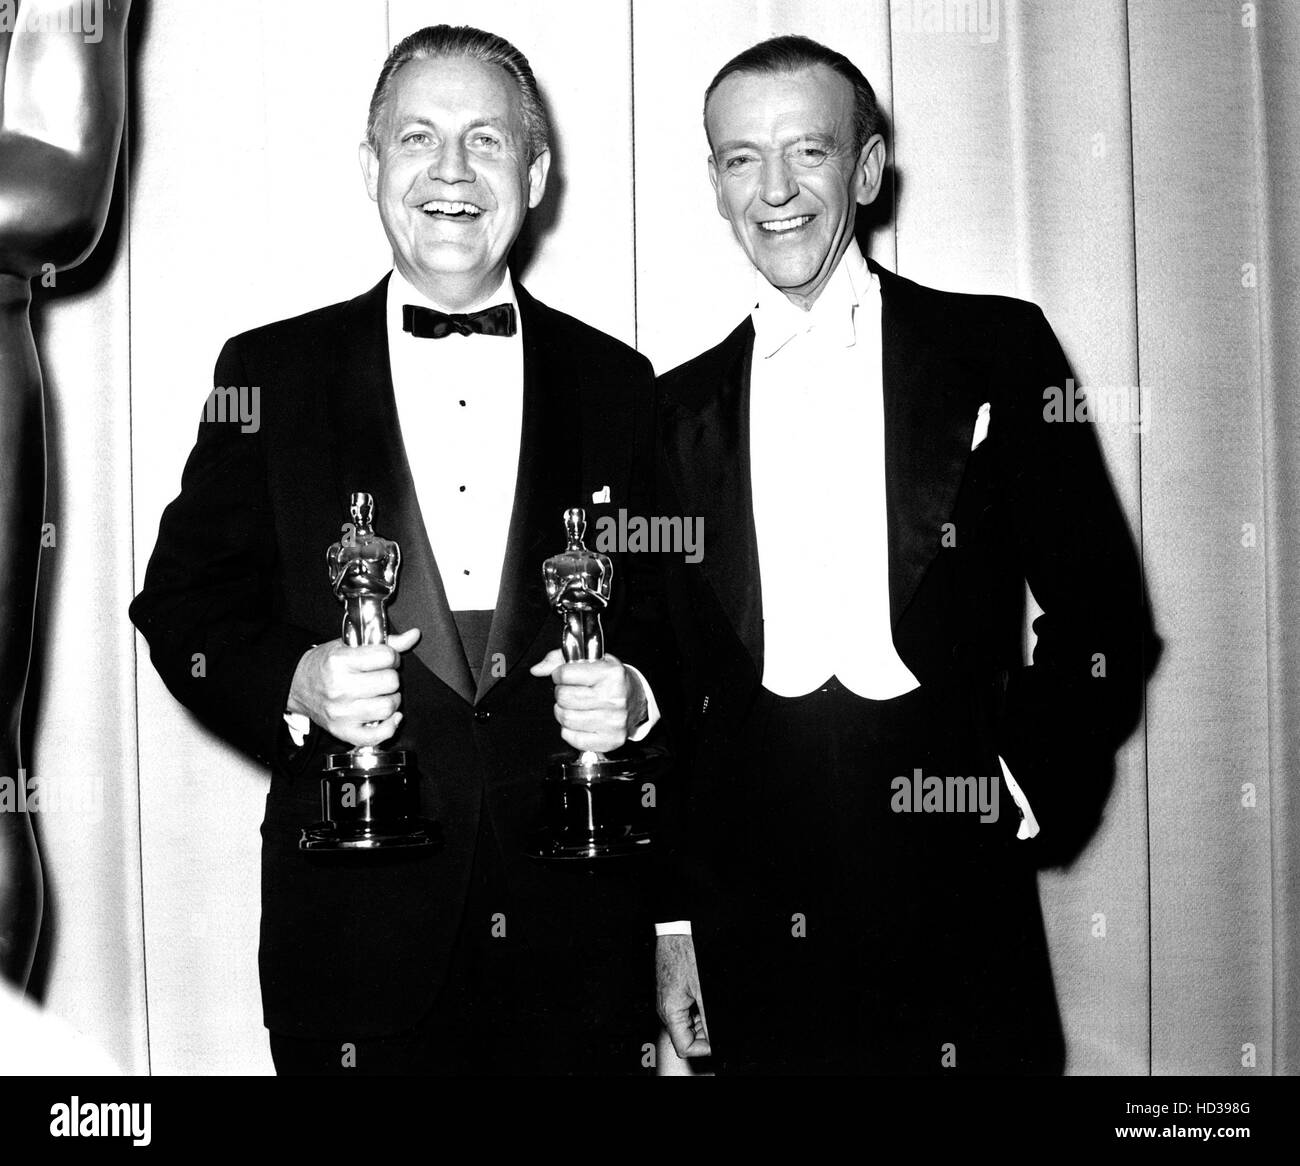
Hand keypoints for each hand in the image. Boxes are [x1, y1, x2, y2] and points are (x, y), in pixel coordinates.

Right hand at [286, 627, 419, 747]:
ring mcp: (342, 713)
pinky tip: (388, 716)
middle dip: (391, 677)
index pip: (386, 656)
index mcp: (340, 662)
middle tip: (381, 677)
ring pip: (388, 707)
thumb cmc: (326, 664)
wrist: (298, 686)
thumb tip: (414, 635)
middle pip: (391, 682)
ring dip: (391, 700)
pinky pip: (378, 735)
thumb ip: (385, 642)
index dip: (391, 656)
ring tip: (380, 694)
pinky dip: (389, 726)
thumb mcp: (350, 645)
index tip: (385, 659)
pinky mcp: (344, 731)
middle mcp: (340, 688)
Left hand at [529, 650, 646, 753]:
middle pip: (564, 697)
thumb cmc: (610, 680)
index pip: (565, 673)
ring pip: (566, 718)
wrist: (636, 700)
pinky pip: (573, 738)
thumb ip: (560, 659)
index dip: (559, 674)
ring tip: (574, 707)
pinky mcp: (611, 740)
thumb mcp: (592, 660)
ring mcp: (614, 721)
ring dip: (563, 712)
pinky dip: (570, 731)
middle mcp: (614, 698)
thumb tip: (536, 670)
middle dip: (561, 693)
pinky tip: (579, 722)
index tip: (564, 675)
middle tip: (570, 692)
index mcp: (611, 673)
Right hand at [656, 934, 710, 1057]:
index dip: (704, 1047)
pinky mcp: (673, 992)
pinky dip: (700, 1011)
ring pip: (688, 1024)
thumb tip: (712, 1039)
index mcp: (670, 1012)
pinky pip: (686, 1011)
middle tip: (717, 1022)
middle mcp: (666, 1009)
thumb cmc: (685, 954)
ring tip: (711, 1009)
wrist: (677, 932)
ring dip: (704, 1022)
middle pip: (686, 1037)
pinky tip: (707, 1000)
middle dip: (705, 1034)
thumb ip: (707, 1018)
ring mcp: (669, 1000)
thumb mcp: (702, 990)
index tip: (717, 1040)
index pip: (685, 1047)